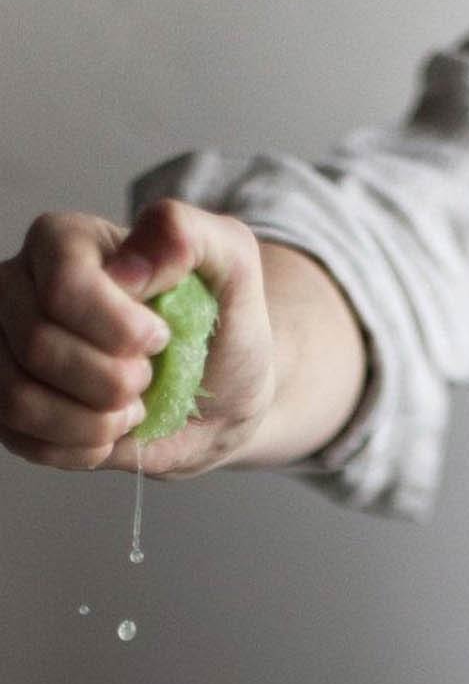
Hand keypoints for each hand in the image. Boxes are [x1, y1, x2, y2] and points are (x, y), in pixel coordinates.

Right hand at [0, 199, 275, 474]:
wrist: (219, 399)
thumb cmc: (220, 331)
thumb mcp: (231, 266)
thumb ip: (190, 234)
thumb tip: (141, 248)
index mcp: (63, 243)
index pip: (64, 288)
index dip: (122, 330)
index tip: (162, 338)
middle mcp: (19, 289)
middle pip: (40, 347)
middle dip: (116, 380)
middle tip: (150, 376)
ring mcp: (6, 348)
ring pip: (19, 397)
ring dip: (97, 421)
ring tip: (132, 408)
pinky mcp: (8, 405)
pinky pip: (24, 440)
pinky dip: (82, 449)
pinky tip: (112, 432)